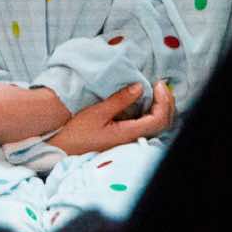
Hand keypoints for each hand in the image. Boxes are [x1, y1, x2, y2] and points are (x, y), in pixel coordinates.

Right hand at [48, 80, 174, 155]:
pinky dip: (155, 112)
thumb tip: (139, 86)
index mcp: (128, 133)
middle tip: (161, 84)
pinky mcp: (126, 137)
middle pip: (164, 123)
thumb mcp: (96, 112)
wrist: (64, 148)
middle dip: (168, 102)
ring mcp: (131, 139)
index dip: (164, 101)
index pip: (158, 119)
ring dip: (163, 107)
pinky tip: (149, 102)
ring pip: (159, 125)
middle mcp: (133, 138)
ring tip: (157, 91)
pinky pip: (149, 125)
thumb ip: (119, 100)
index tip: (157, 84)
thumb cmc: (77, 131)